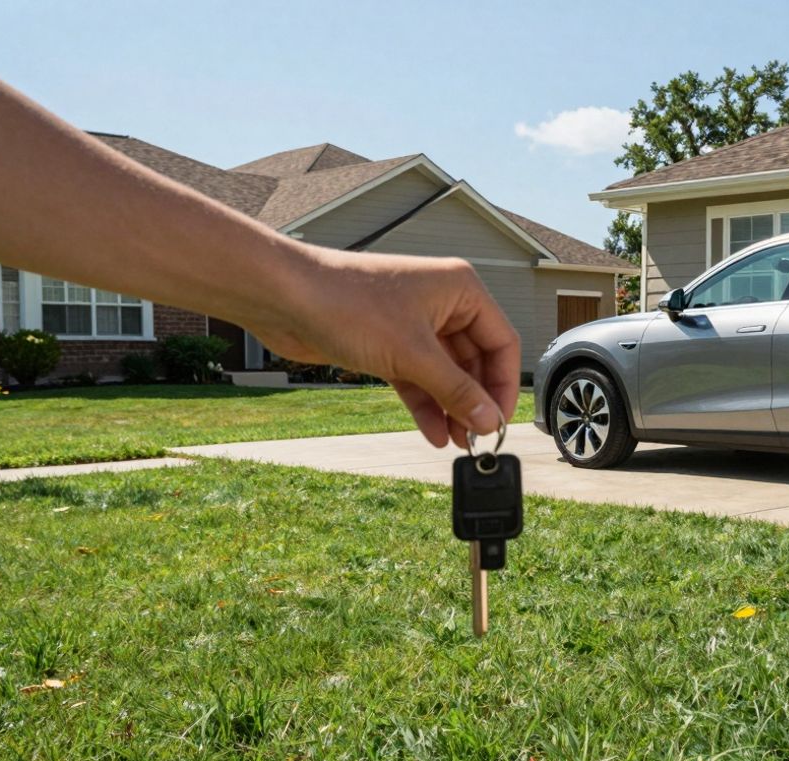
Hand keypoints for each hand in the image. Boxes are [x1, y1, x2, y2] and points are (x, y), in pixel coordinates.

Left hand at [248, 246, 519, 448]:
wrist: (284, 298)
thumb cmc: (347, 303)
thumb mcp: (412, 355)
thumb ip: (457, 391)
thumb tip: (489, 421)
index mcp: (461, 289)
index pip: (502, 342)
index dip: (504, 385)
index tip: (498, 421)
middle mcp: (442, 303)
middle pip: (475, 361)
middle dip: (474, 400)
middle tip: (476, 438)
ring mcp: (414, 324)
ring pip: (445, 373)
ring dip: (451, 407)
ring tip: (455, 442)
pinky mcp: (388, 343)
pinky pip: (419, 378)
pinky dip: (426, 403)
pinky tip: (432, 431)